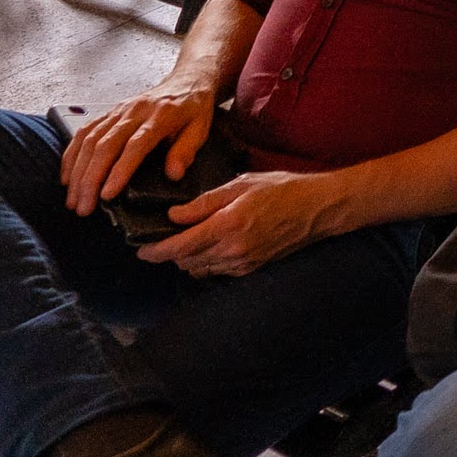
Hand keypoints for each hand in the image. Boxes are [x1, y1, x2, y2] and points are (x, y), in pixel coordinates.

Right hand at [61, 81, 219, 214]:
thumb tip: (173, 174)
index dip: (119, 171)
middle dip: (90, 179)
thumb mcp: (201, 129)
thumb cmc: (193, 108)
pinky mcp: (109, 112)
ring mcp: (118, 110)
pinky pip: (84, 131)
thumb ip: (186, 151)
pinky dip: (72, 154)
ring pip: (89, 139)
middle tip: (83, 207)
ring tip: (73, 199)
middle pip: (104, 145)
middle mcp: (134, 111)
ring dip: (77, 171)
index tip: (107, 195)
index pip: (134, 145)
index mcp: (160, 116)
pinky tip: (67, 176)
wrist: (186, 79)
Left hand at [142, 168, 346, 275]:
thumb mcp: (240, 184)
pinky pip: (216, 272)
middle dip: (169, 252)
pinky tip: (209, 244)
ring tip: (185, 239)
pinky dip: (205, 261)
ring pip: (198, 269)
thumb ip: (204, 203)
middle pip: (185, 261)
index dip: (155, 251)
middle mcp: (233, 250)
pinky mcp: (250, 270)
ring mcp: (242, 264)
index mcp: (228, 226)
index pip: (179, 247)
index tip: (140, 249)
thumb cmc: (280, 189)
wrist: (316, 209)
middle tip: (161, 237)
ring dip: (186, 258)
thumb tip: (173, 215)